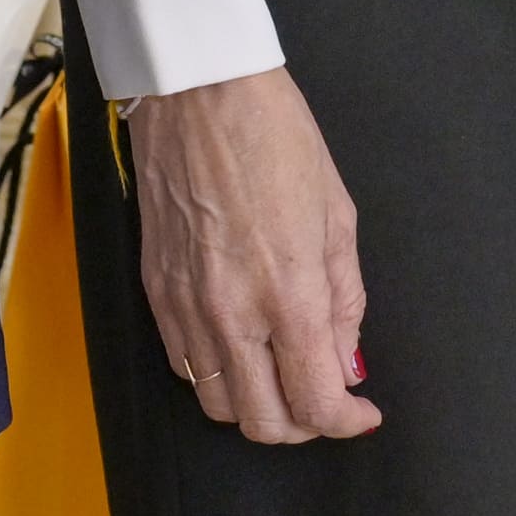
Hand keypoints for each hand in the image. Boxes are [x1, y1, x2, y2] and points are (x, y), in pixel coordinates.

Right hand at [126, 68, 376, 444]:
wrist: (198, 91)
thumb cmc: (275, 136)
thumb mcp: (337, 214)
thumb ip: (344, 299)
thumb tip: (346, 362)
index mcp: (289, 293)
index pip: (315, 401)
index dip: (346, 422)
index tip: (361, 414)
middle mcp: (232, 312)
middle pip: (264, 422)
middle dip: (304, 425)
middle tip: (325, 398)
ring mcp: (185, 306)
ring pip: (217, 405)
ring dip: (256, 406)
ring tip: (282, 376)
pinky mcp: (154, 291)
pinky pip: (183, 366)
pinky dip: (215, 376)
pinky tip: (239, 348)